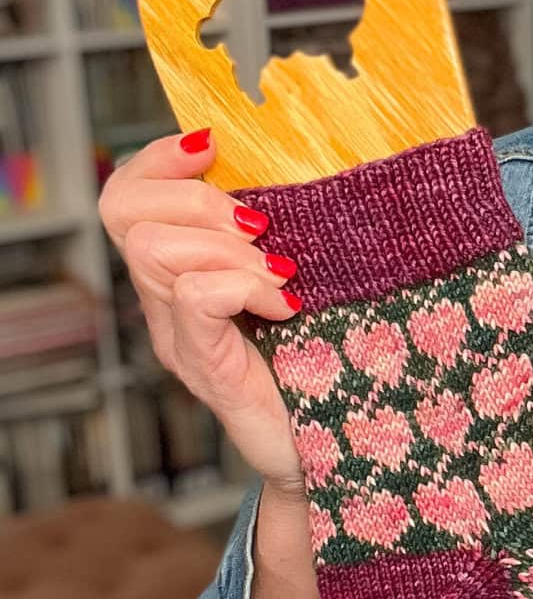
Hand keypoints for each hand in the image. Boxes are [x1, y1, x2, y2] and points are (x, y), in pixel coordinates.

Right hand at [98, 128, 305, 496]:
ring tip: (279, 276)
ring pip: (154, 249)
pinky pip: (196, 297)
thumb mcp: (309, 276)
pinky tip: (287, 305)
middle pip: (124, 209)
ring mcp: (182, 337)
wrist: (343, 450)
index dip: (160, 157)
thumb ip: (289, 230)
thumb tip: (314, 164)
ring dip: (225, 248)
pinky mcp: (208, 368)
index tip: (216, 147)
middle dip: (198, 199)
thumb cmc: (335, 361)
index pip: (129, 193)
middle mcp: (168, 302)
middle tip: (261, 232)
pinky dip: (244, 287)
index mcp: (185, 270)